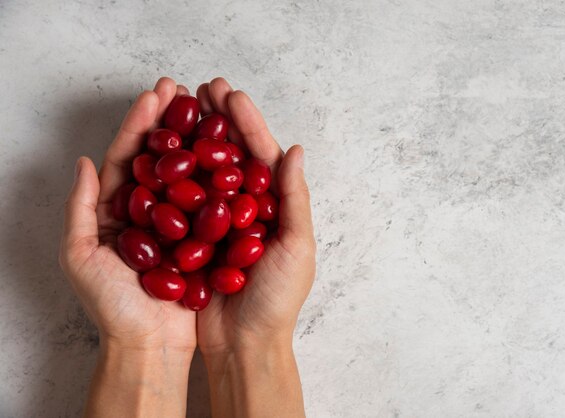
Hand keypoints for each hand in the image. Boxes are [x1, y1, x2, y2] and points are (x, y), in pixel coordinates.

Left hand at [58, 78, 194, 416]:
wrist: (150, 345)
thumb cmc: (112, 306)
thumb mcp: (81, 257)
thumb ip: (79, 209)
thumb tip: (85, 161)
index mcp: (117, 209)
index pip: (129, 156)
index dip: (141, 123)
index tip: (156, 94)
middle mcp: (150, 210)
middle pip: (161, 157)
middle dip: (171, 121)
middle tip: (184, 89)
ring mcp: (178, 223)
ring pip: (190, 174)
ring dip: (198, 141)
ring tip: (210, 110)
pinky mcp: (202, 238)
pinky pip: (211, 202)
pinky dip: (219, 176)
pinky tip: (231, 153)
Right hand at [196, 78, 315, 417]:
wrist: (243, 343)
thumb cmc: (278, 300)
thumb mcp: (297, 248)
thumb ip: (295, 199)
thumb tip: (296, 149)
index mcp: (273, 206)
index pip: (260, 155)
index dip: (246, 123)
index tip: (230, 94)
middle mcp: (244, 208)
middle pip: (230, 155)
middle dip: (219, 121)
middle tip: (203, 87)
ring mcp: (215, 222)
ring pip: (202, 172)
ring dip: (193, 139)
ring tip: (181, 108)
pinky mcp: (191, 238)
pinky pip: (180, 201)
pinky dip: (171, 175)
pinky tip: (159, 151)